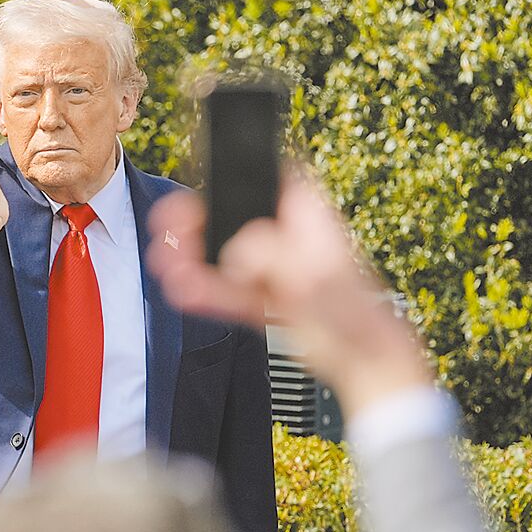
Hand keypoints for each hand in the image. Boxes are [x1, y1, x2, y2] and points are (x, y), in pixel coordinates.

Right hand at [147, 169, 430, 417]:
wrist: (365, 359)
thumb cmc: (357, 313)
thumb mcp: (311, 274)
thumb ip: (269, 255)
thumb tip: (234, 254)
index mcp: (308, 217)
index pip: (267, 179)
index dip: (235, 172)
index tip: (203, 175)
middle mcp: (288, 240)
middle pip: (234, 219)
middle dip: (198, 224)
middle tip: (168, 229)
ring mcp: (275, 271)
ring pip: (225, 257)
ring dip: (194, 261)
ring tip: (166, 265)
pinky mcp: (266, 301)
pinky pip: (227, 291)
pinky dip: (204, 291)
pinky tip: (182, 289)